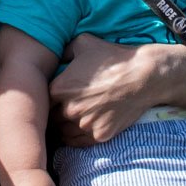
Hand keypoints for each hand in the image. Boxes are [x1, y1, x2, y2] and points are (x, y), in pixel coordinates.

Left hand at [50, 36, 185, 145]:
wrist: (142, 76)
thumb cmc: (113, 57)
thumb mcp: (83, 42)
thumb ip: (64, 51)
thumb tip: (57, 58)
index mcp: (59, 88)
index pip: (43, 102)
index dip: (48, 102)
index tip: (54, 100)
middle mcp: (68, 109)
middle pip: (52, 120)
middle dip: (56, 116)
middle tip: (62, 112)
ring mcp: (84, 124)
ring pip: (64, 134)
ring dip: (65, 129)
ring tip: (71, 123)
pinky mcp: (99, 135)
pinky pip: (81, 143)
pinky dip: (79, 138)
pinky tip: (83, 129)